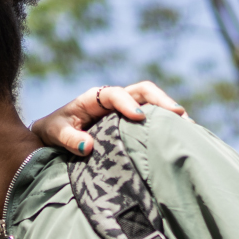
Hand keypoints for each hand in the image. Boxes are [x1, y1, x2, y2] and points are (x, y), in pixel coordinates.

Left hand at [31, 81, 188, 156]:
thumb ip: (68, 139)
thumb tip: (88, 147)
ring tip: (188, 128)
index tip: (138, 118)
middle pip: (142, 91)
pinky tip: (179, 137)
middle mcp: (112, 100)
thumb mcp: (54, 134)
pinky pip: (151, 119)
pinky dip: (165, 125)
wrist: (50, 137)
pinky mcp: (130, 123)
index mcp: (93, 98)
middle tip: (179, 116)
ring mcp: (123, 111)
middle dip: (161, 101)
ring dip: (169, 112)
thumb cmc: (51, 132)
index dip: (127, 104)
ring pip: (151, 103)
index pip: (114, 94)